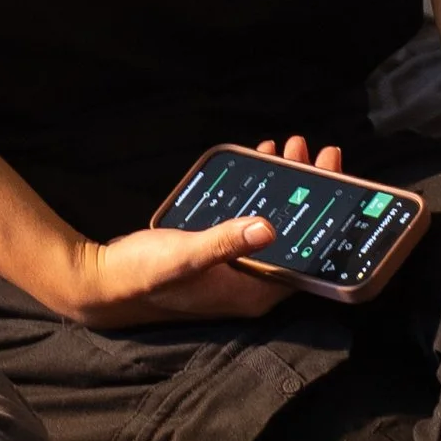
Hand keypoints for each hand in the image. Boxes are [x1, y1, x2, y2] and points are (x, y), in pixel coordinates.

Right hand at [49, 133, 341, 325]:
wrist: (102, 281)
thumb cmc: (144, 275)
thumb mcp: (186, 255)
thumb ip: (226, 242)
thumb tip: (271, 227)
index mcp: (255, 293)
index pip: (310, 258)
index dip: (330, 221)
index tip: (337, 177)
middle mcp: (252, 284)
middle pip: (298, 236)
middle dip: (310, 190)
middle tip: (316, 151)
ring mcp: (236, 269)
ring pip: (275, 223)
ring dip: (285, 186)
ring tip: (287, 147)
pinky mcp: (219, 255)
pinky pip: (251, 220)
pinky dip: (259, 191)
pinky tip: (258, 164)